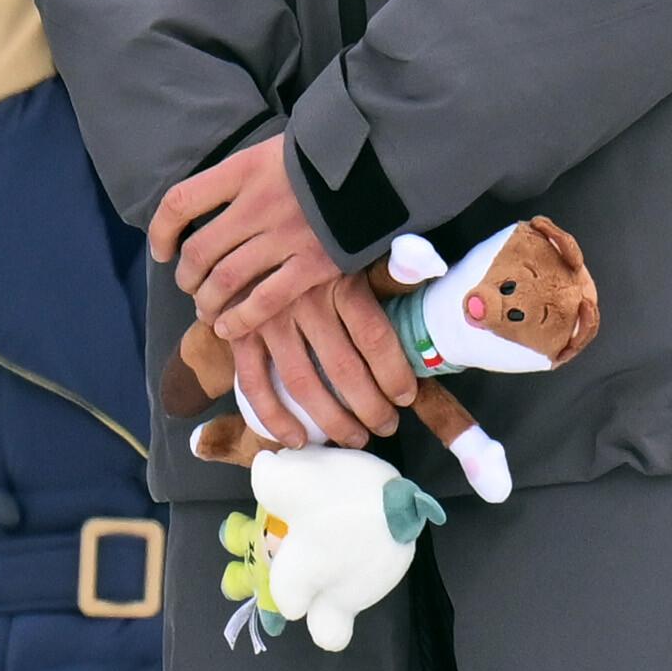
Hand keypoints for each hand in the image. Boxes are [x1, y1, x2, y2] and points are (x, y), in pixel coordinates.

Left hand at [153, 137, 339, 320]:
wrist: (389, 158)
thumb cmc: (332, 156)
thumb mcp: (280, 149)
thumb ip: (248, 175)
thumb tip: (218, 201)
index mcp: (245, 170)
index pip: (180, 202)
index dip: (161, 230)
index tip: (160, 249)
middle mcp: (258, 204)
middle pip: (200, 251)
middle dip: (186, 275)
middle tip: (189, 286)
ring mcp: (286, 236)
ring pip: (225, 280)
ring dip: (207, 301)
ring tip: (206, 309)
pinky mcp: (314, 264)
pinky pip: (264, 300)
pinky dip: (240, 319)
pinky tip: (228, 328)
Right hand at [194, 266, 411, 442]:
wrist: (248, 231)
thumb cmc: (316, 247)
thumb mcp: (355, 251)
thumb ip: (389, 271)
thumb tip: (430, 277)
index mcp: (341, 280)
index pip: (375, 338)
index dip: (394, 374)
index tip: (406, 397)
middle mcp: (306, 300)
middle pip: (344, 368)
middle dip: (370, 406)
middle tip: (386, 426)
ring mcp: (270, 319)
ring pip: (304, 383)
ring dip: (331, 420)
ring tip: (355, 437)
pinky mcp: (241, 333)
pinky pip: (256, 384)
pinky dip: (275, 418)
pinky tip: (297, 439)